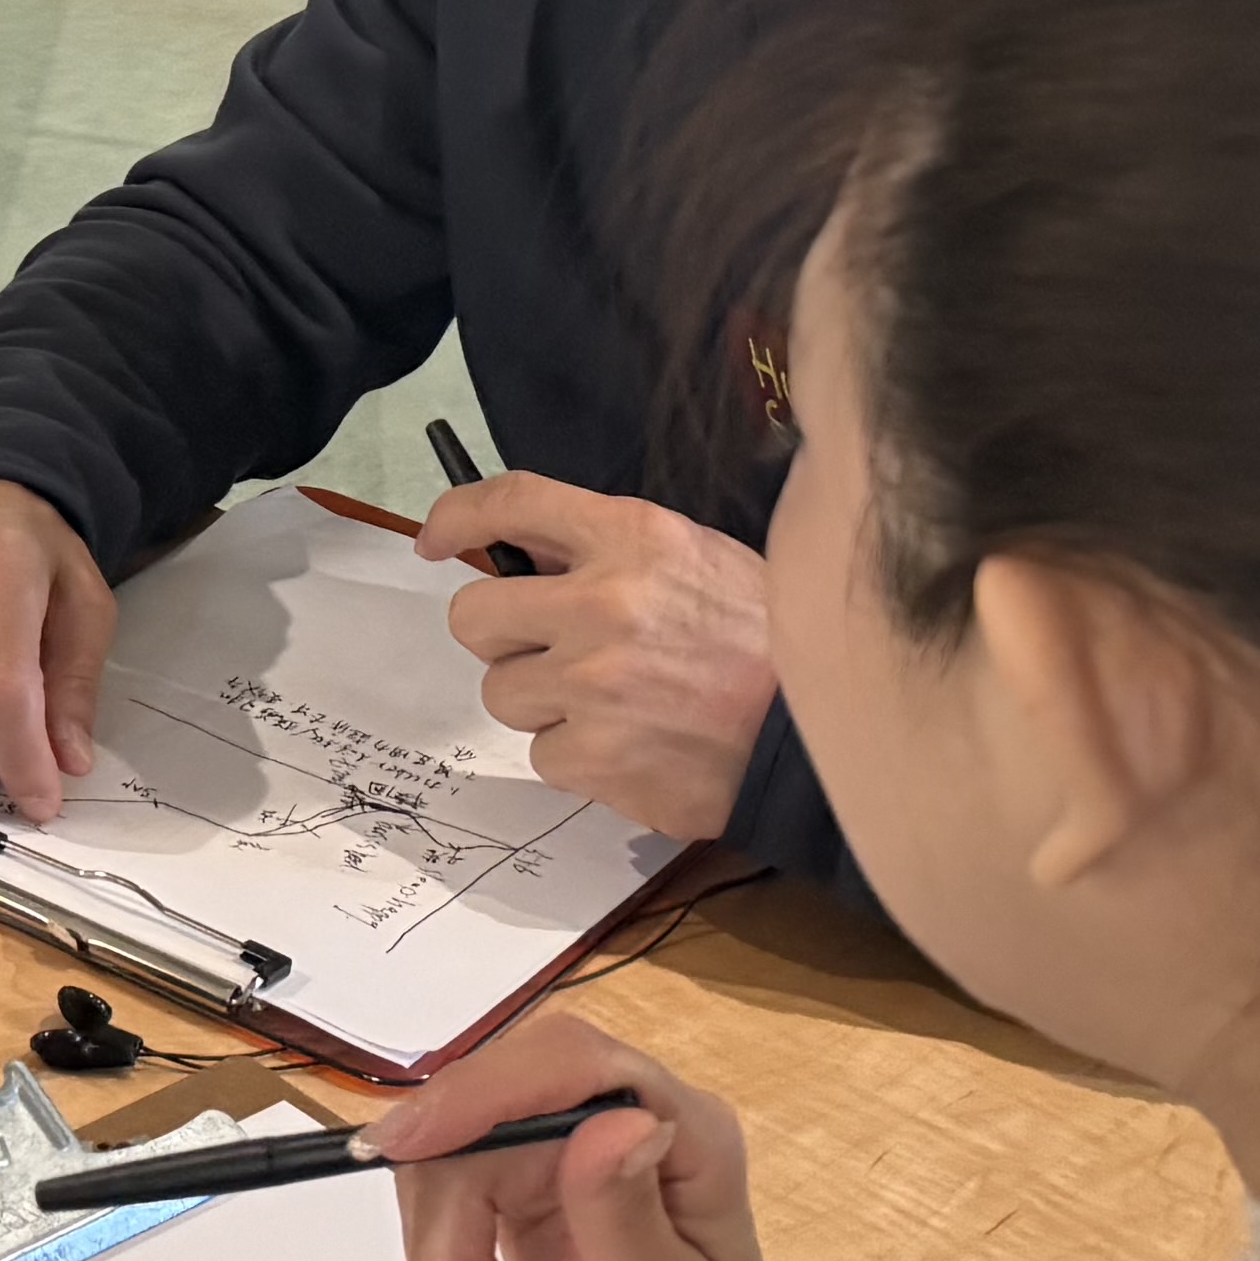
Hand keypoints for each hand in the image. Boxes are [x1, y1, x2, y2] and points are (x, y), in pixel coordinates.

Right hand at [369, 1009, 927, 1260]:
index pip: (565, 1063)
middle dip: (447, 1230)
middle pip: (485, 1118)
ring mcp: (564, 1146)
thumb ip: (626, 1214)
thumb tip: (610, 1122)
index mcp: (678, 1124)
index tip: (398, 1149)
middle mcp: (616, 1113)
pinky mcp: (522, 1181)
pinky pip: (444, 1203)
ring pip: (447, 1166)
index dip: (477, 1093)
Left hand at [417, 473, 774, 838]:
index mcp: (633, 537)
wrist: (823, 733)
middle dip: (501, 637)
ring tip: (617, 706)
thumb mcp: (698, 560)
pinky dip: (580, 758)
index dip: (457, 516)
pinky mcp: (595, 756)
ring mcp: (594, 684)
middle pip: (474, 616)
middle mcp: (602, 603)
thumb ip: (611, 553)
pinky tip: (636, 748)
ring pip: (503, 693)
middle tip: (549, 652)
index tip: (436, 539)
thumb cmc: (765, 643)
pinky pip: (543, 755)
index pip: (514, 502)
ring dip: (544, 704)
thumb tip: (526, 561)